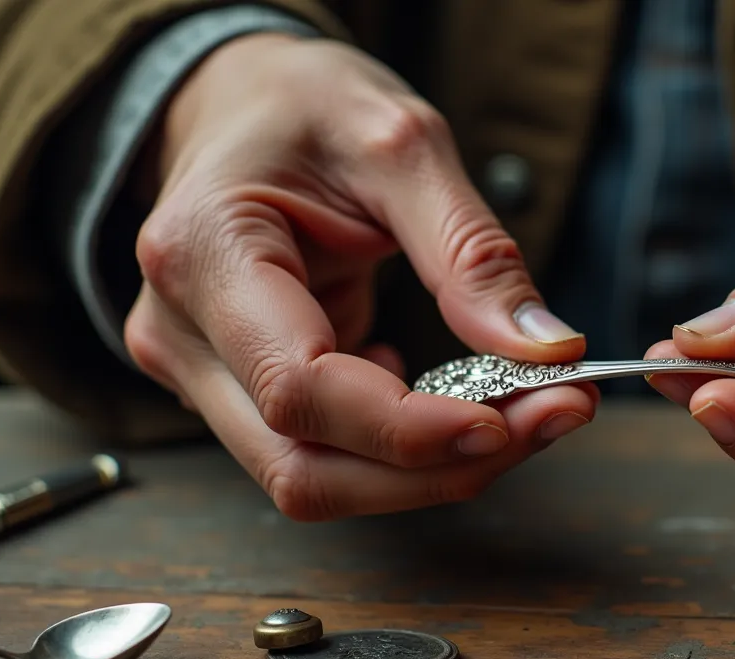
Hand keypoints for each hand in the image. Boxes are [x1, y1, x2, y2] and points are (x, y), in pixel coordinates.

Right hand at [124, 33, 595, 520]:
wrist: (244, 104)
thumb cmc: (307, 108)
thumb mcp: (402, 144)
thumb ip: (470, 251)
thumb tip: (546, 350)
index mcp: (203, 255)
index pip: (299, 389)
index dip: (407, 429)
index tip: (509, 419)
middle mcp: (183, 334)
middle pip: (305, 466)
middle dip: (437, 467)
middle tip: (552, 418)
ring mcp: (204, 373)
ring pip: (318, 477)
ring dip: (432, 469)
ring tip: (530, 412)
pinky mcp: (245, 391)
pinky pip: (331, 452)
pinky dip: (412, 449)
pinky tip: (466, 399)